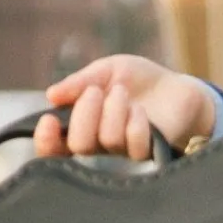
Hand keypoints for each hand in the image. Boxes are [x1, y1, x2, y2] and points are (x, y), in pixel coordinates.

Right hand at [33, 55, 217, 161]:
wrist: (176, 86)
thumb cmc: (137, 80)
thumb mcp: (106, 71)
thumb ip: (80, 82)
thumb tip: (51, 95)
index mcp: (81, 124)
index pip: (53, 148)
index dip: (45, 141)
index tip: (49, 120)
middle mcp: (98, 143)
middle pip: (78, 145)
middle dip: (84, 114)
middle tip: (95, 91)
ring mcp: (123, 149)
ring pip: (106, 141)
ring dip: (113, 110)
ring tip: (123, 92)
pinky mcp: (148, 151)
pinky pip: (134, 145)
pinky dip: (135, 123)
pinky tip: (140, 110)